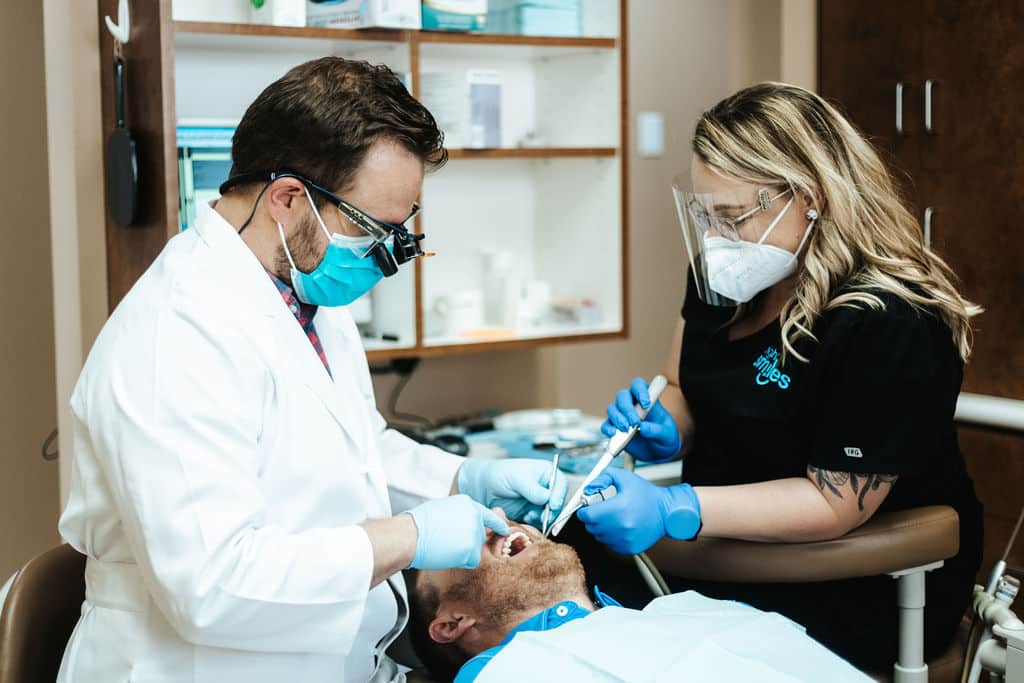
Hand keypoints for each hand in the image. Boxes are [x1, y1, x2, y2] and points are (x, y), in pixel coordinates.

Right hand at [406, 494, 509, 569]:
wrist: (410, 535)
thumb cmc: (418, 524)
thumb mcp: (443, 509)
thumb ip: (460, 514)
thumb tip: (469, 522)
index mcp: (467, 504)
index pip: (487, 515)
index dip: (496, 524)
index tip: (504, 529)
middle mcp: (475, 516)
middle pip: (480, 534)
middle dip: (468, 541)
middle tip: (447, 541)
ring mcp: (474, 532)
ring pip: (475, 548)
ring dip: (463, 551)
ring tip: (444, 546)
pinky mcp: (471, 549)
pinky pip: (472, 560)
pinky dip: (462, 562)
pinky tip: (448, 555)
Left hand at [457, 458, 567, 525]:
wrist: (484, 486)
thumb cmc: (500, 475)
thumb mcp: (517, 478)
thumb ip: (533, 489)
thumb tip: (547, 499)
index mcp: (546, 474)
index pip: (560, 484)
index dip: (559, 495)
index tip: (553, 505)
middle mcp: (545, 488)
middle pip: (558, 502)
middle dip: (552, 510)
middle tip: (542, 515)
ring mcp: (539, 502)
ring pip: (550, 514)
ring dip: (543, 518)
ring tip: (530, 515)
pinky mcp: (532, 513)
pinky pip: (539, 522)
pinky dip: (535, 523)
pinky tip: (525, 518)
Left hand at [577, 467, 700, 554]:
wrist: (666, 512)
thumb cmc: (647, 495)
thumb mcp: (624, 477)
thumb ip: (602, 478)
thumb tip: (587, 488)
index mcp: (619, 508)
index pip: (587, 515)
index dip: (585, 509)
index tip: (589, 506)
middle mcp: (622, 526)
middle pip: (591, 526)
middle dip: (593, 517)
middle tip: (603, 510)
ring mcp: (625, 539)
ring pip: (599, 536)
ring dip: (602, 527)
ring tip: (615, 517)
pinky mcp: (629, 548)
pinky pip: (609, 544)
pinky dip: (611, 536)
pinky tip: (621, 526)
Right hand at [602, 377, 681, 462]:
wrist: (658, 453)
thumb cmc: (664, 438)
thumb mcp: (667, 435)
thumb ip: (657, 430)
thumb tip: (643, 428)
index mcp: (646, 398)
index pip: (638, 385)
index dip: (640, 391)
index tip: (646, 403)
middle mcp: (631, 403)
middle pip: (622, 396)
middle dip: (627, 409)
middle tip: (635, 422)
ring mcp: (621, 415)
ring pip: (612, 409)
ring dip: (617, 418)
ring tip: (626, 430)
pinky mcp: (614, 428)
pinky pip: (606, 425)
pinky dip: (608, 429)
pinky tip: (613, 434)